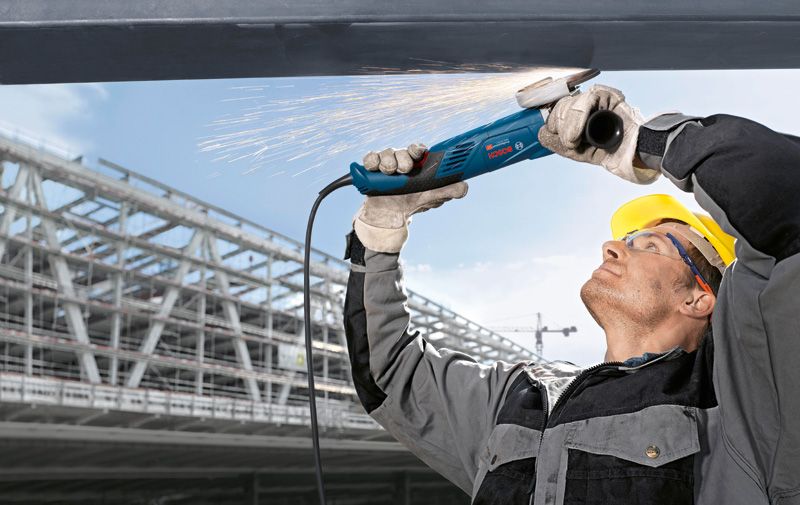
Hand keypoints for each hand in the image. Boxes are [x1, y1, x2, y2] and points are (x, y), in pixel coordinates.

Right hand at [354, 144, 467, 252]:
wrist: (389, 218)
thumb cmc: (412, 202)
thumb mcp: (430, 198)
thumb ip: (447, 191)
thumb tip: (464, 187)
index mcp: (416, 164)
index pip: (417, 150)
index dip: (417, 149)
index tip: (418, 153)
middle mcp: (401, 160)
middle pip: (401, 150)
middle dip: (403, 157)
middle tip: (405, 170)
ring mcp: (385, 164)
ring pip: (386, 153)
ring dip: (388, 161)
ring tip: (390, 172)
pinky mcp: (371, 169)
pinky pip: (370, 158)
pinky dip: (372, 161)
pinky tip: (374, 168)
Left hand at [538, 85, 658, 183]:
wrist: (632, 153)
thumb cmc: (608, 151)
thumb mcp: (577, 151)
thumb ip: (558, 142)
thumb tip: (541, 133)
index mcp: (573, 117)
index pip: (552, 112)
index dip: (548, 122)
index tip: (546, 133)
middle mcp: (582, 105)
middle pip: (557, 107)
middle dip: (559, 127)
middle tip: (571, 142)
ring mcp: (594, 99)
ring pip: (568, 104)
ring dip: (569, 126)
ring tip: (576, 140)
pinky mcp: (607, 94)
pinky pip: (586, 99)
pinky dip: (579, 116)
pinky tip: (580, 131)